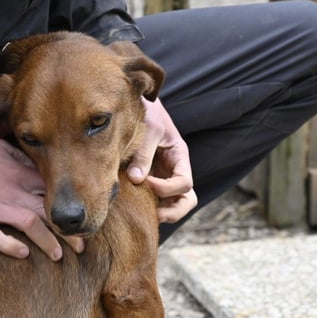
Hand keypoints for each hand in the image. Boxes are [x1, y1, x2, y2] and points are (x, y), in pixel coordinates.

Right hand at [0, 122, 82, 259]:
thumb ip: (20, 157)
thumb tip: (39, 165)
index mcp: (17, 173)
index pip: (52, 191)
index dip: (68, 206)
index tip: (82, 217)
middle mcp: (11, 191)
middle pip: (48, 212)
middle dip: (68, 230)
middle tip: (84, 245)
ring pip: (30, 226)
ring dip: (48, 242)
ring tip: (60, 256)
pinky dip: (12, 247)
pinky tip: (23, 254)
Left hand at [127, 98, 196, 222]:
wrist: (137, 104)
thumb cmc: (147, 112)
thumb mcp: (149, 129)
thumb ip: (143, 154)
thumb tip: (135, 179)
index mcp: (180, 157)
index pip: (184, 183)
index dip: (166, 188)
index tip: (146, 182)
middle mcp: (174, 171)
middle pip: (186, 201)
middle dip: (172, 212)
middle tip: (151, 213)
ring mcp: (163, 177)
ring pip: (172, 205)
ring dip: (159, 212)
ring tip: (139, 211)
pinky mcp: (148, 180)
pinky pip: (152, 200)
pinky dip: (145, 206)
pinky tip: (129, 204)